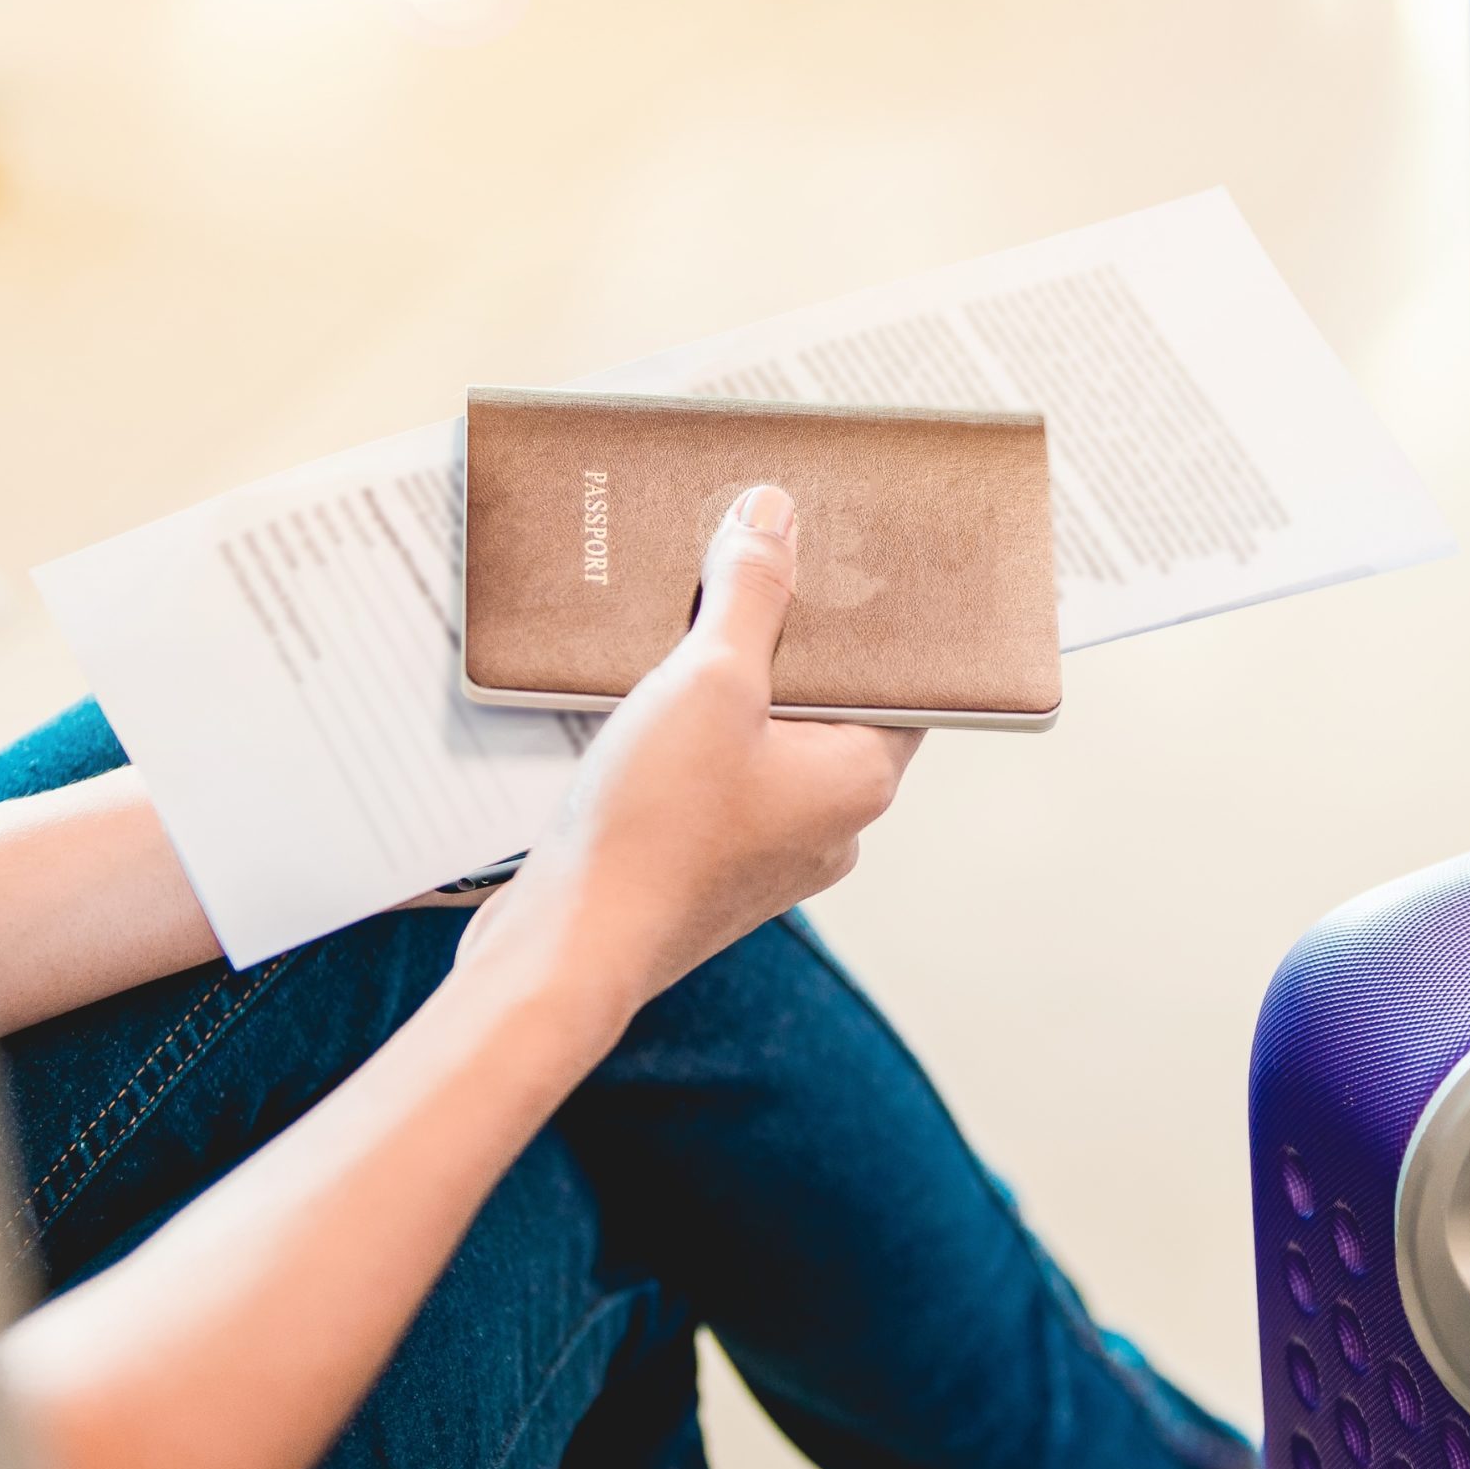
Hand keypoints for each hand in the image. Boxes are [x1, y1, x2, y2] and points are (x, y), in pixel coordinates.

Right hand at [457, 484, 920, 1046]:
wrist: (566, 948)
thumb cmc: (654, 829)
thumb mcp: (709, 681)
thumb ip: (751, 594)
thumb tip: (774, 519)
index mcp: (861, 778)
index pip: (903, 679)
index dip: (874, 618)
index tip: (844, 560)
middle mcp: (830, 822)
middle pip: (827, 703)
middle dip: (784, 640)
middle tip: (750, 570)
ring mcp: (769, 851)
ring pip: (765, 740)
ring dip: (730, 685)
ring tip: (687, 626)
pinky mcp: (708, 866)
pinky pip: (717, 778)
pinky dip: (692, 736)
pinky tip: (645, 701)